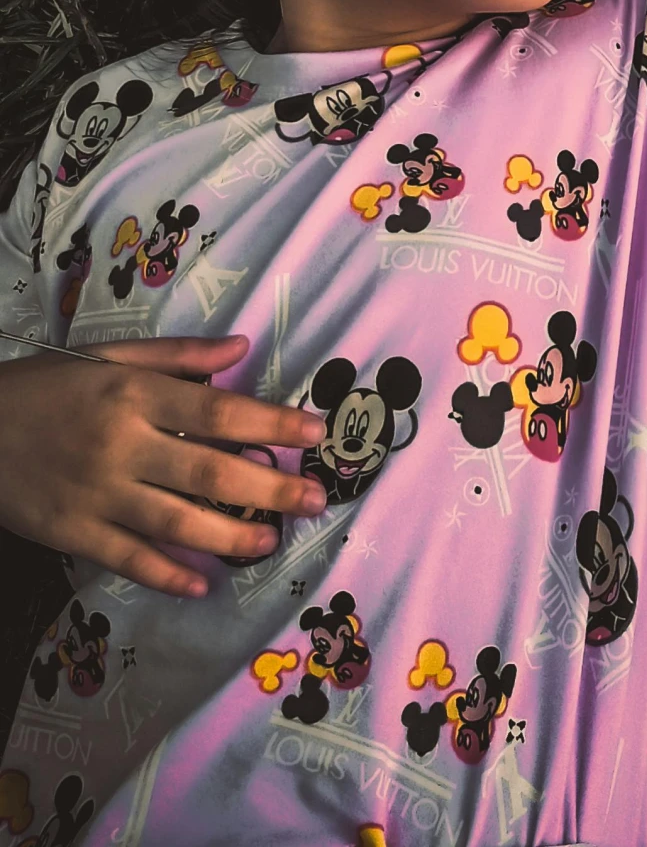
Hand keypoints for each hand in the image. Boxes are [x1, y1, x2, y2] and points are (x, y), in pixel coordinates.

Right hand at [0, 336, 327, 597]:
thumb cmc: (44, 387)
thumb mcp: (108, 357)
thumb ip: (178, 355)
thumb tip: (242, 348)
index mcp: (134, 395)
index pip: (219, 411)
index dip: (272, 422)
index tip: (317, 432)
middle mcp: (122, 445)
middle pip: (209, 472)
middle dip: (270, 487)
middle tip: (317, 498)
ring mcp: (97, 495)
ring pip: (176, 523)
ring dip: (231, 536)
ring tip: (271, 541)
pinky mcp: (72, 534)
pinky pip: (129, 559)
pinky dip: (168, 574)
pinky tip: (203, 582)